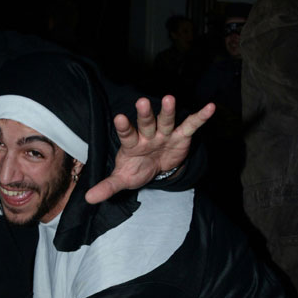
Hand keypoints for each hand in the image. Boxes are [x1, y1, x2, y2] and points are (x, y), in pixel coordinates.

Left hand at [84, 96, 214, 204]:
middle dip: (145, 114)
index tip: (120, 118)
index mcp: (132, 144)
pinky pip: (191, 125)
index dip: (124, 127)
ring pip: (166, 120)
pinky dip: (200, 117)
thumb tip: (87, 198)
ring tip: (170, 99)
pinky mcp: (181, 136)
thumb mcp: (122, 179)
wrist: (157, 169)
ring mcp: (164, 134)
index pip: (126, 135)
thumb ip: (108, 186)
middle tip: (142, 102)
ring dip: (168, 111)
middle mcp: (147, 135)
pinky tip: (210, 107)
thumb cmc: (137, 169)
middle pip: (146, 123)